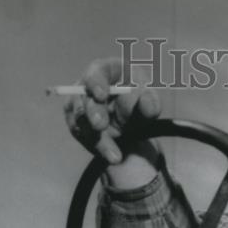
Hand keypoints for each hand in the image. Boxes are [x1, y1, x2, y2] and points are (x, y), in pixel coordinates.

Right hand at [64, 58, 161, 187]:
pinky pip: (83, 137)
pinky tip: (111, 156)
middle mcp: (87, 86)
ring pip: (81, 121)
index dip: (95, 81)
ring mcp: (79, 105)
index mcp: (107, 71)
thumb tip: (147, 104)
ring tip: (115, 156)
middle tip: (100, 126)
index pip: (96, 71)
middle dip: (93, 113)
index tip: (101, 95)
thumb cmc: (139, 102)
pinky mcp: (76, 124)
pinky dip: (97, 148)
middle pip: (84, 98)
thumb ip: (150, 103)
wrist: (132, 123)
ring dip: (97, 139)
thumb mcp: (149, 101)